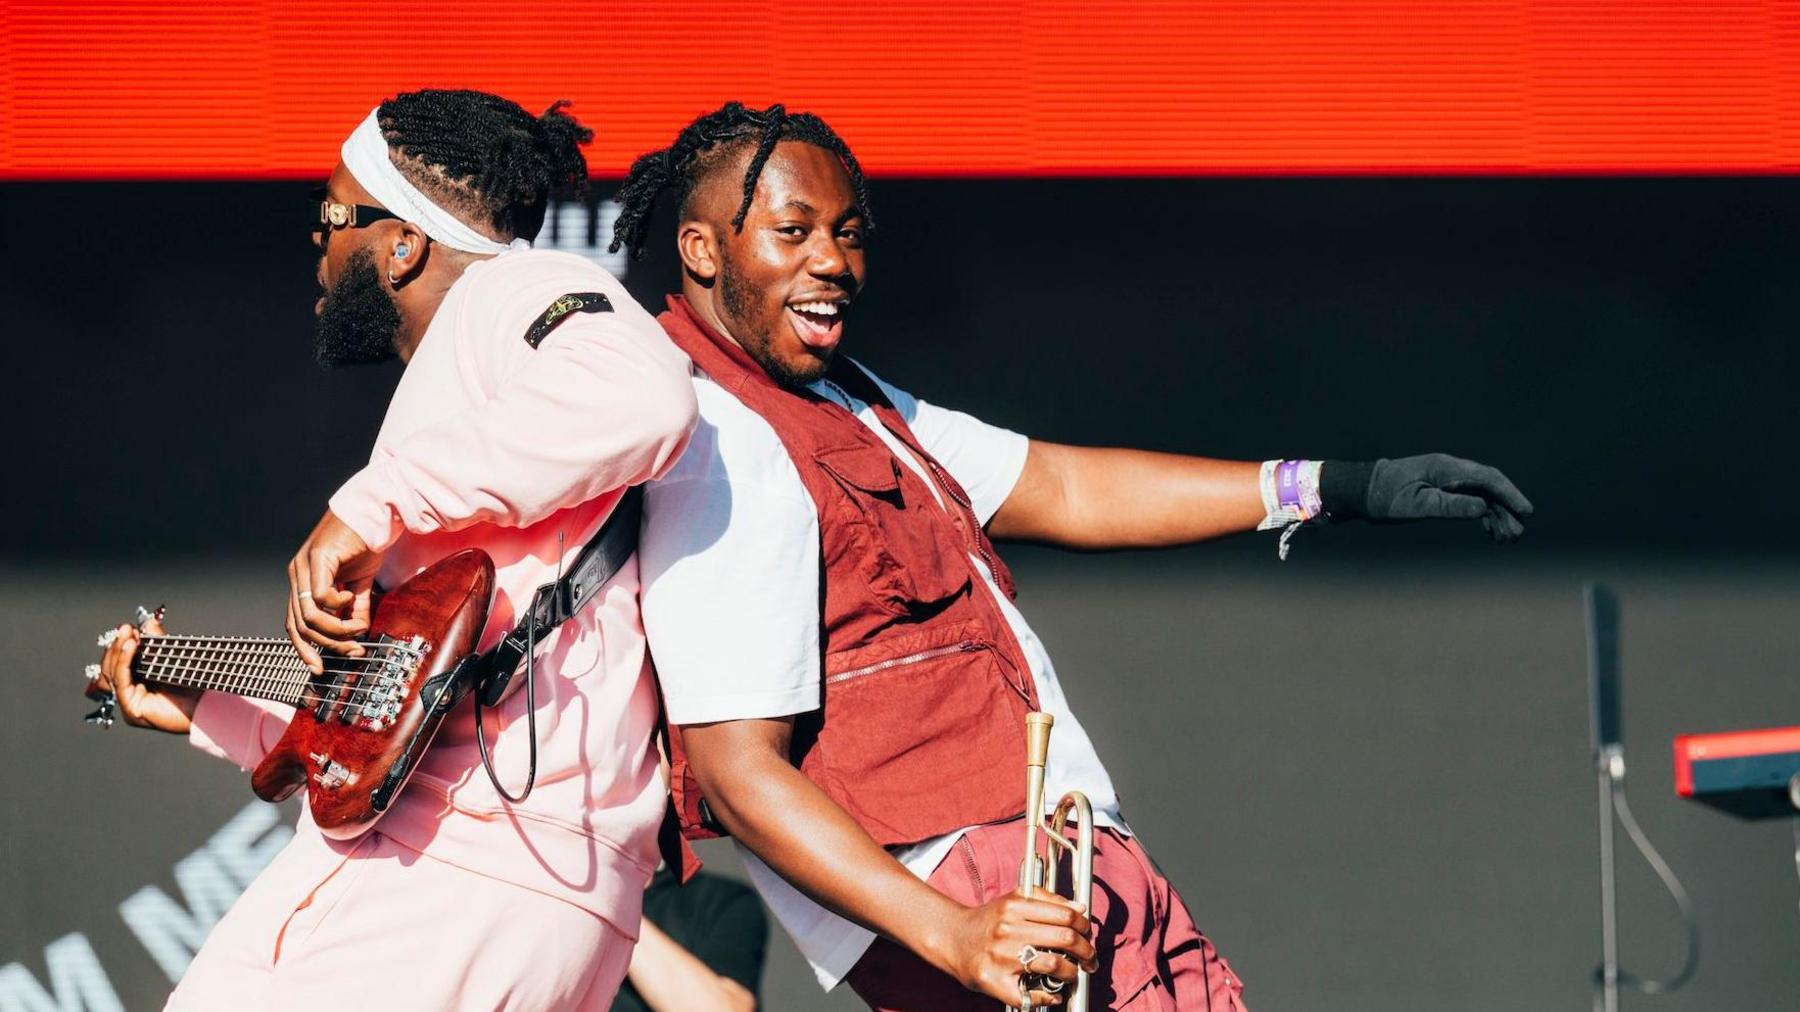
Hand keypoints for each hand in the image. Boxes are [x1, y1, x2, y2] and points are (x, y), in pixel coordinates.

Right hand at [91, 615, 199, 733]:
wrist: (209, 705)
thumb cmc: (194, 685)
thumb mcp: (172, 658)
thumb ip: (159, 642)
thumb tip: (149, 622)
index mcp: (138, 682)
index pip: (119, 663)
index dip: (121, 645)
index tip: (128, 628)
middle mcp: (131, 694)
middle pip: (111, 668)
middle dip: (117, 646)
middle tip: (125, 628)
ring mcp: (130, 703)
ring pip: (113, 674)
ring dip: (118, 651)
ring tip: (127, 634)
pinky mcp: (133, 710)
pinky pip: (122, 683)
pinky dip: (124, 663)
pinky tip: (131, 647)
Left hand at [287, 510, 379, 672]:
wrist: (376, 512)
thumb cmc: (365, 542)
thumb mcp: (359, 581)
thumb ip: (355, 606)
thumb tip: (358, 630)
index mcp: (303, 581)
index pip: (294, 625)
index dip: (305, 649)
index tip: (320, 668)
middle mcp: (297, 575)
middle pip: (300, 626)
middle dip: (327, 644)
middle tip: (353, 648)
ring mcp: (304, 566)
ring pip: (309, 616)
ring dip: (336, 629)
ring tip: (357, 626)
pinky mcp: (318, 558)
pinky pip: (321, 596)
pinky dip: (339, 604)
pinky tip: (352, 594)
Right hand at [926, 887, 1095, 1006]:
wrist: (952, 938)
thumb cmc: (986, 921)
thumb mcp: (1013, 900)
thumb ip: (1046, 900)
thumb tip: (1079, 908)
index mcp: (1015, 906)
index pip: (1066, 915)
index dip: (1084, 926)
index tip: (1087, 935)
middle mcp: (1008, 930)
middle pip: (1065, 938)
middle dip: (1086, 952)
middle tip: (1089, 959)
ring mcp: (1002, 957)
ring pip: (1054, 965)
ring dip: (1072, 973)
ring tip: (1073, 974)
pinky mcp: (995, 981)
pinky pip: (1031, 993)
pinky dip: (1049, 996)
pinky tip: (1053, 993)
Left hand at [1323, 454, 1533, 541]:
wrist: (1364, 491)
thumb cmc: (1386, 497)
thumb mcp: (1417, 504)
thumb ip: (1450, 506)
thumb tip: (1483, 509)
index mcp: (1447, 468)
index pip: (1488, 478)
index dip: (1510, 494)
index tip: (1526, 511)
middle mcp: (1452, 470)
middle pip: (1489, 489)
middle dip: (1506, 511)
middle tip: (1516, 536)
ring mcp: (1448, 479)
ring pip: (1482, 496)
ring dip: (1496, 516)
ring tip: (1507, 540)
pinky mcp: (1443, 490)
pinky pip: (1470, 501)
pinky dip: (1482, 516)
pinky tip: (1491, 532)